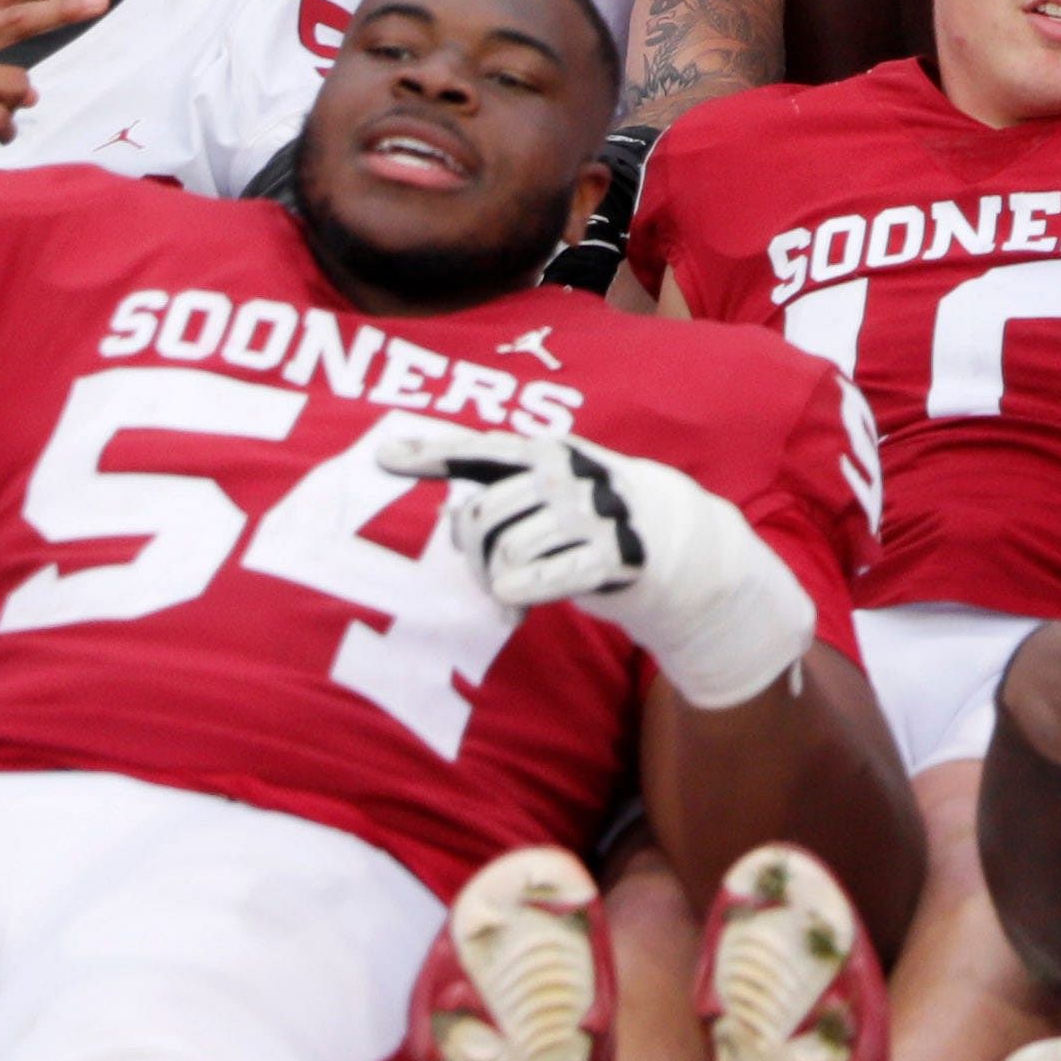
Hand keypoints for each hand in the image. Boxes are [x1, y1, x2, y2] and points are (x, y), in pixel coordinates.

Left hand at [373, 412, 816, 707]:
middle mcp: (568, 472)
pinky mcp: (616, 552)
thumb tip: (433, 499)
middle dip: (472, 556)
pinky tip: (515, 609)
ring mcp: (594, 510)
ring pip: (507, 553)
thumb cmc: (591, 519)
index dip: (429, 454)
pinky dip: (521, 596)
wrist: (679, 542)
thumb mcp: (548, 492)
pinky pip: (546, 579)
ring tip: (513, 597)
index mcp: (546, 451)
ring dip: (499, 586)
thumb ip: (496, 490)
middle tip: (489, 575)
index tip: (381, 458)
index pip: (478, 452)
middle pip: (480, 519)